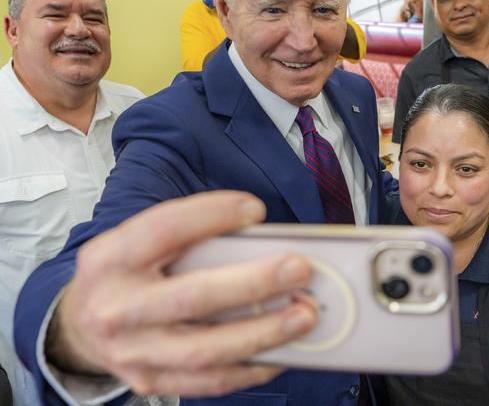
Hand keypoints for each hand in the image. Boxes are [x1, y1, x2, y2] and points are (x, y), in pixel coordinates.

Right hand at [51, 191, 316, 396]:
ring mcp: (133, 352)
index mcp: (111, 259)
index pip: (162, 229)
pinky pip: (210, 381)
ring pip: (204, 349)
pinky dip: (251, 367)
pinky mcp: (151, 381)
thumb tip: (264, 240)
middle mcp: (117, 307)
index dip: (211, 215)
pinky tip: (284, 352)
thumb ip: (191, 238)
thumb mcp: (140, 243)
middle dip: (253, 283)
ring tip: (304, 315)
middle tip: (299, 268)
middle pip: (192, 297)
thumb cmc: (128, 274)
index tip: (255, 209)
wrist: (81, 325)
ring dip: (263, 332)